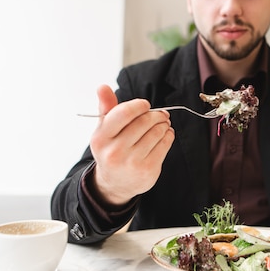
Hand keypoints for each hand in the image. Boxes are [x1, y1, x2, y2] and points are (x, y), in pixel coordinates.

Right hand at [89, 85, 174, 205]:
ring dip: (164, 124)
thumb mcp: (104, 130)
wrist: (115, 183)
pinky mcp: (148, 169)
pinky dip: (168, 135)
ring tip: (163, 123)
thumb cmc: (112, 149)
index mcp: (101, 138)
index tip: (145, 105)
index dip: (138, 105)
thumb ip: (106, 108)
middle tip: (160, 114)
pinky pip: (165, 144)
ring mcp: (132, 162)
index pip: (124, 113)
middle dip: (156, 114)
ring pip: (156, 132)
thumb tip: (102, 87)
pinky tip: (165, 134)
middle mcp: (114, 151)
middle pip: (143, 122)